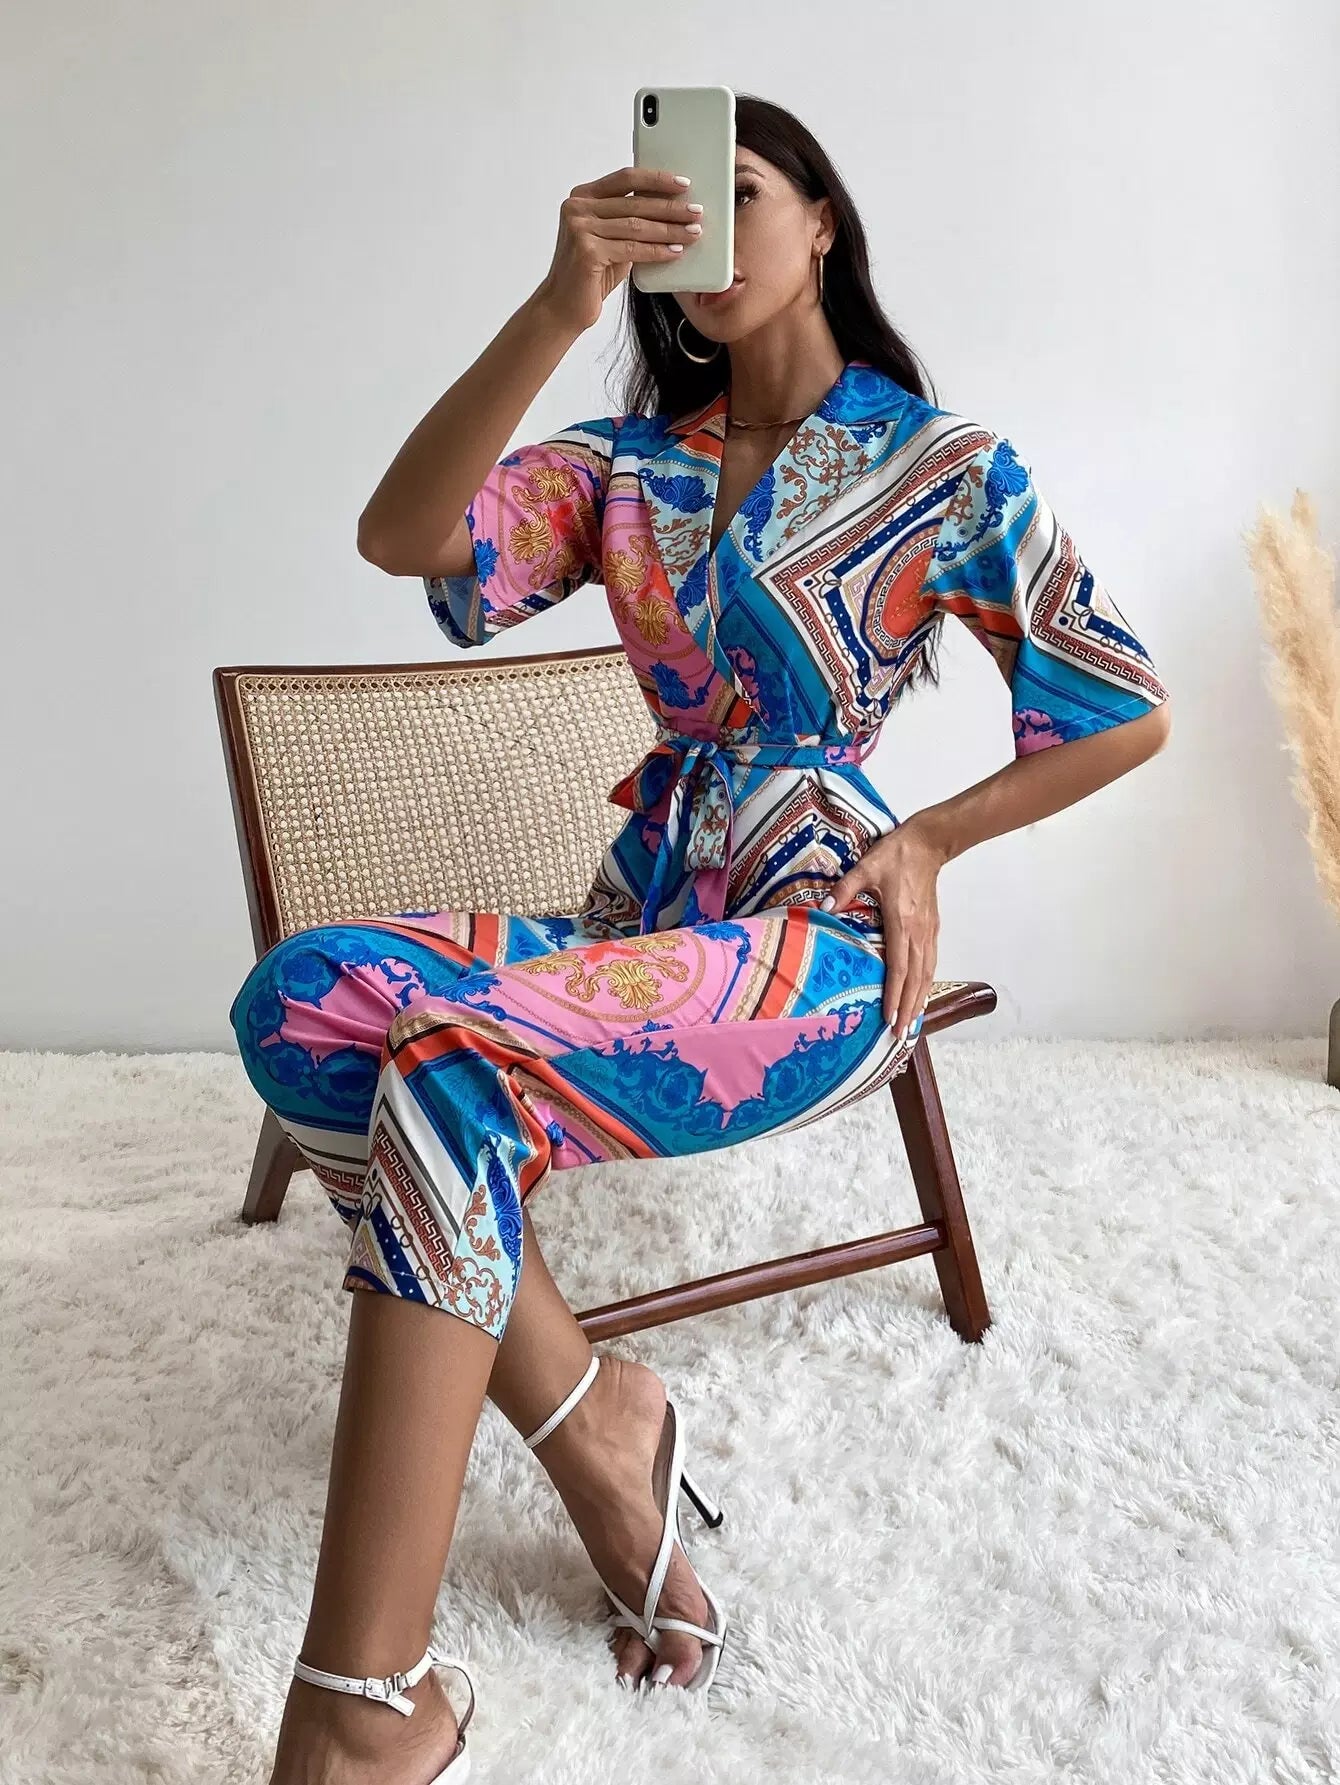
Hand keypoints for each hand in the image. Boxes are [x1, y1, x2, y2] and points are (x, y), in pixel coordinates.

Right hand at [533, 166, 703, 333]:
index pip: (625, 178)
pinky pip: (631, 249)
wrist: (564, 307)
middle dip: (670, 207)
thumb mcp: (611, 239)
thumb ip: (629, 220)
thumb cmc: (590, 274)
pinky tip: (675, 252)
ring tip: (693, 232)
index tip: (683, 184)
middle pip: (634, 202)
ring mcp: (579, 228)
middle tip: (696, 212)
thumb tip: (669, 208)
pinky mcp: (586, 251)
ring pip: (636, 225)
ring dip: (669, 230)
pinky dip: (656, 251)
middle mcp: (577, 207)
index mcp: (582, 197)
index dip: (656, 179)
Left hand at [821, 822, 946, 1034]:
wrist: (927, 844)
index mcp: (901, 921)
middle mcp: (918, 933)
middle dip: (908, 1010)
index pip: (899, 967)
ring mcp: (928, 932)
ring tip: (912, 1025)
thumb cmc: (895, 856)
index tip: (889, 1018)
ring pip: (926, 975)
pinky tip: (920, 997)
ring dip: (919, 1002)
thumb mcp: (865, 868)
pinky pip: (930, 964)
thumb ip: (844, 890)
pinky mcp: (932, 929)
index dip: (894, 995)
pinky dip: (926, 985)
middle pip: (915, 979)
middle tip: (901, 1035)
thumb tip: (822, 909)